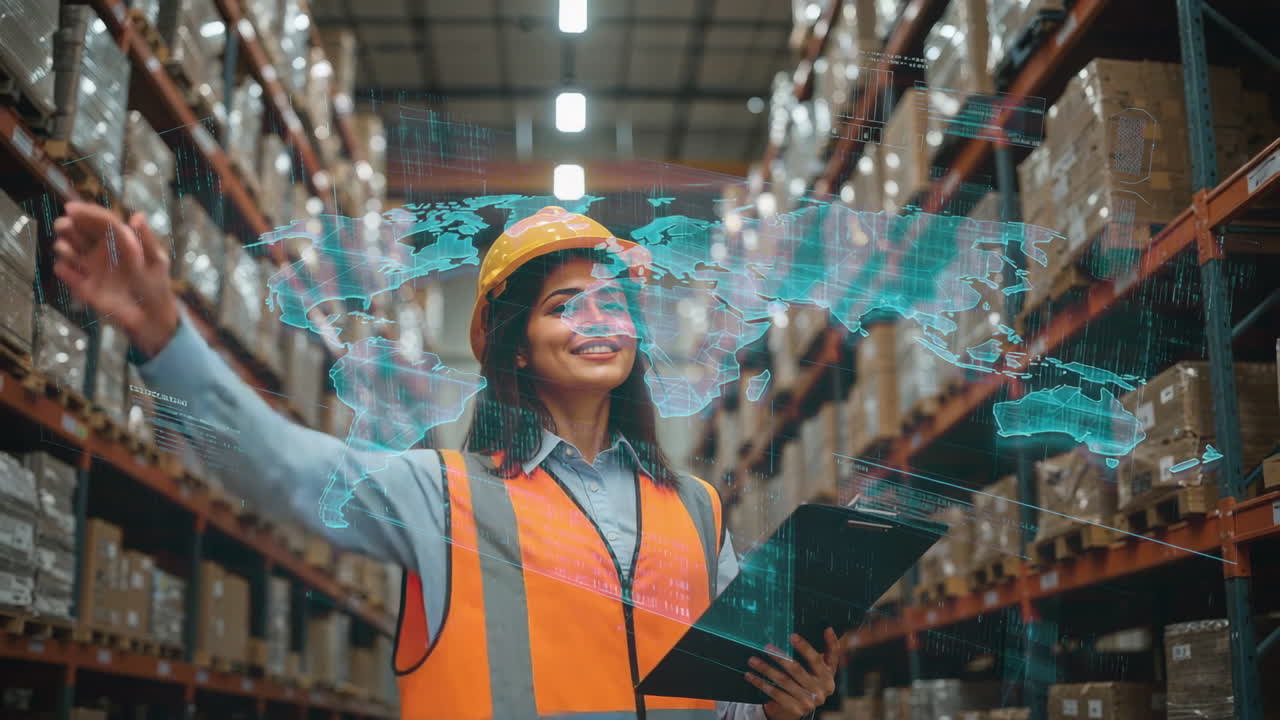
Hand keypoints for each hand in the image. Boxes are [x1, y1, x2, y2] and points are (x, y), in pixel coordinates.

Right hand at [52, 201, 178, 356]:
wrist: (152, 318)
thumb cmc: (156, 285)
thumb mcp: (156, 261)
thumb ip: (146, 239)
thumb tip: (136, 216)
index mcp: (119, 240)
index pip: (100, 221)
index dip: (86, 212)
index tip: (71, 209)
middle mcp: (102, 251)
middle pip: (79, 232)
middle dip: (68, 226)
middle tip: (64, 226)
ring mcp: (92, 268)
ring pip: (69, 251)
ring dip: (64, 247)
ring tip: (66, 249)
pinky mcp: (85, 287)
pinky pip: (68, 275)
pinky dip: (64, 270)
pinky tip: (65, 269)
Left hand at [745, 628, 845, 719]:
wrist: (806, 706)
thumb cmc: (815, 680)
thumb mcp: (826, 667)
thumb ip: (831, 648)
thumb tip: (829, 629)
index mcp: (828, 677)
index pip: (816, 660)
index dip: (805, 648)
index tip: (792, 636)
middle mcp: (819, 691)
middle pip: (797, 670)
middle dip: (780, 657)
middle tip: (766, 647)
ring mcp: (807, 701)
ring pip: (783, 681)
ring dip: (766, 669)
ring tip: (753, 660)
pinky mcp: (794, 708)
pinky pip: (774, 693)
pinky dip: (761, 683)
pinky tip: (751, 676)